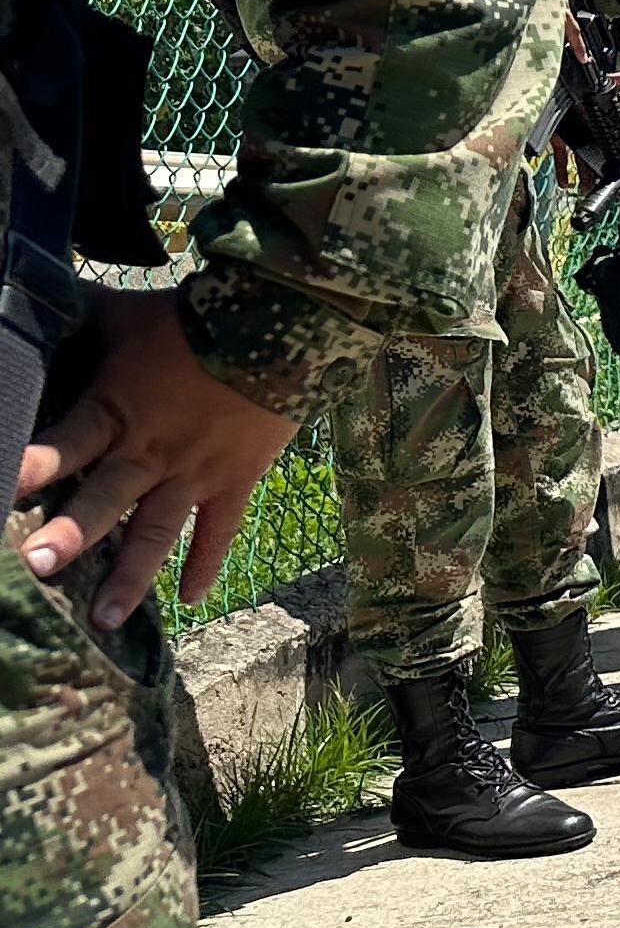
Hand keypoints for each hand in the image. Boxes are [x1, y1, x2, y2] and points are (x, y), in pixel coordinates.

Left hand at [20, 291, 300, 627]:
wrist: (285, 325)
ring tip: (104, 621)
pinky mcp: (236, 479)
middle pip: (106, 498)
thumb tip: (34, 307)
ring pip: (158, 531)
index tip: (11, 486)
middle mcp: (151, 450)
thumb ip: (78, 322)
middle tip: (38, 565)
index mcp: (117, 408)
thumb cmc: (193, 318)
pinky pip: (220, 529)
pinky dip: (206, 563)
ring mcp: (195, 472)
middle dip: (72, 532)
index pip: (69, 440)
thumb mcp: (124, 314)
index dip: (39, 462)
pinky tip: (189, 600)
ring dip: (131, 575)